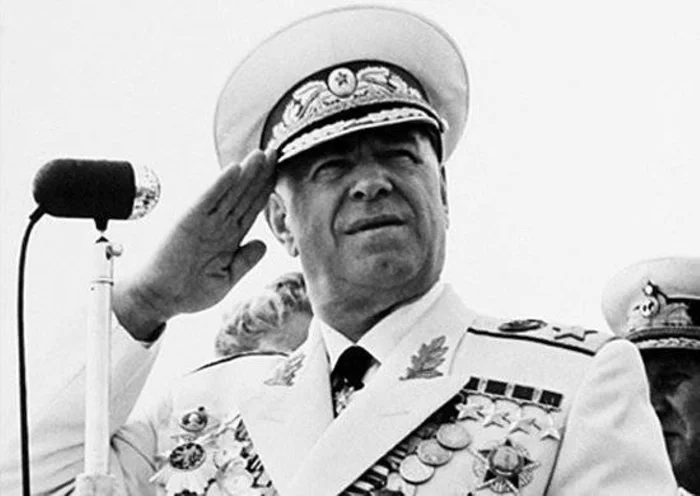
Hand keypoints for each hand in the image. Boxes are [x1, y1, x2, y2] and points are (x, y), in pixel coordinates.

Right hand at [114, 149, 276, 339]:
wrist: (160, 299)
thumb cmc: (189, 291)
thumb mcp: (226, 278)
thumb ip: (245, 261)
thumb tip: (263, 243)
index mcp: (229, 237)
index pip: (252, 208)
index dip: (266, 190)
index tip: (280, 173)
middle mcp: (219, 225)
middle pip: (244, 194)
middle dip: (260, 174)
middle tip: (275, 151)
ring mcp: (205, 221)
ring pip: (230, 192)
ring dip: (246, 173)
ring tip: (261, 154)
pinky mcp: (188, 221)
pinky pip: (208, 199)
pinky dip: (220, 184)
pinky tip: (234, 169)